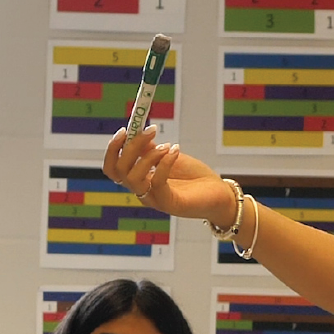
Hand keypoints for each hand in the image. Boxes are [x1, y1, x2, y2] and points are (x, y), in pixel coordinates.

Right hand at [99, 127, 233, 222]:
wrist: (220, 195)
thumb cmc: (195, 177)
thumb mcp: (170, 158)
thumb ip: (151, 149)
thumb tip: (136, 132)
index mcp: (139, 180)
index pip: (112, 168)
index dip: (113, 149)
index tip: (124, 130)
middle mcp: (142, 191)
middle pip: (119, 170)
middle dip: (131, 147)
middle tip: (150, 130)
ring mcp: (154, 199)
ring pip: (132, 178)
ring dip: (147, 156)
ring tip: (167, 145)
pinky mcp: (169, 204)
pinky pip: (157, 183)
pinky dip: (164, 164)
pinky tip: (175, 151)